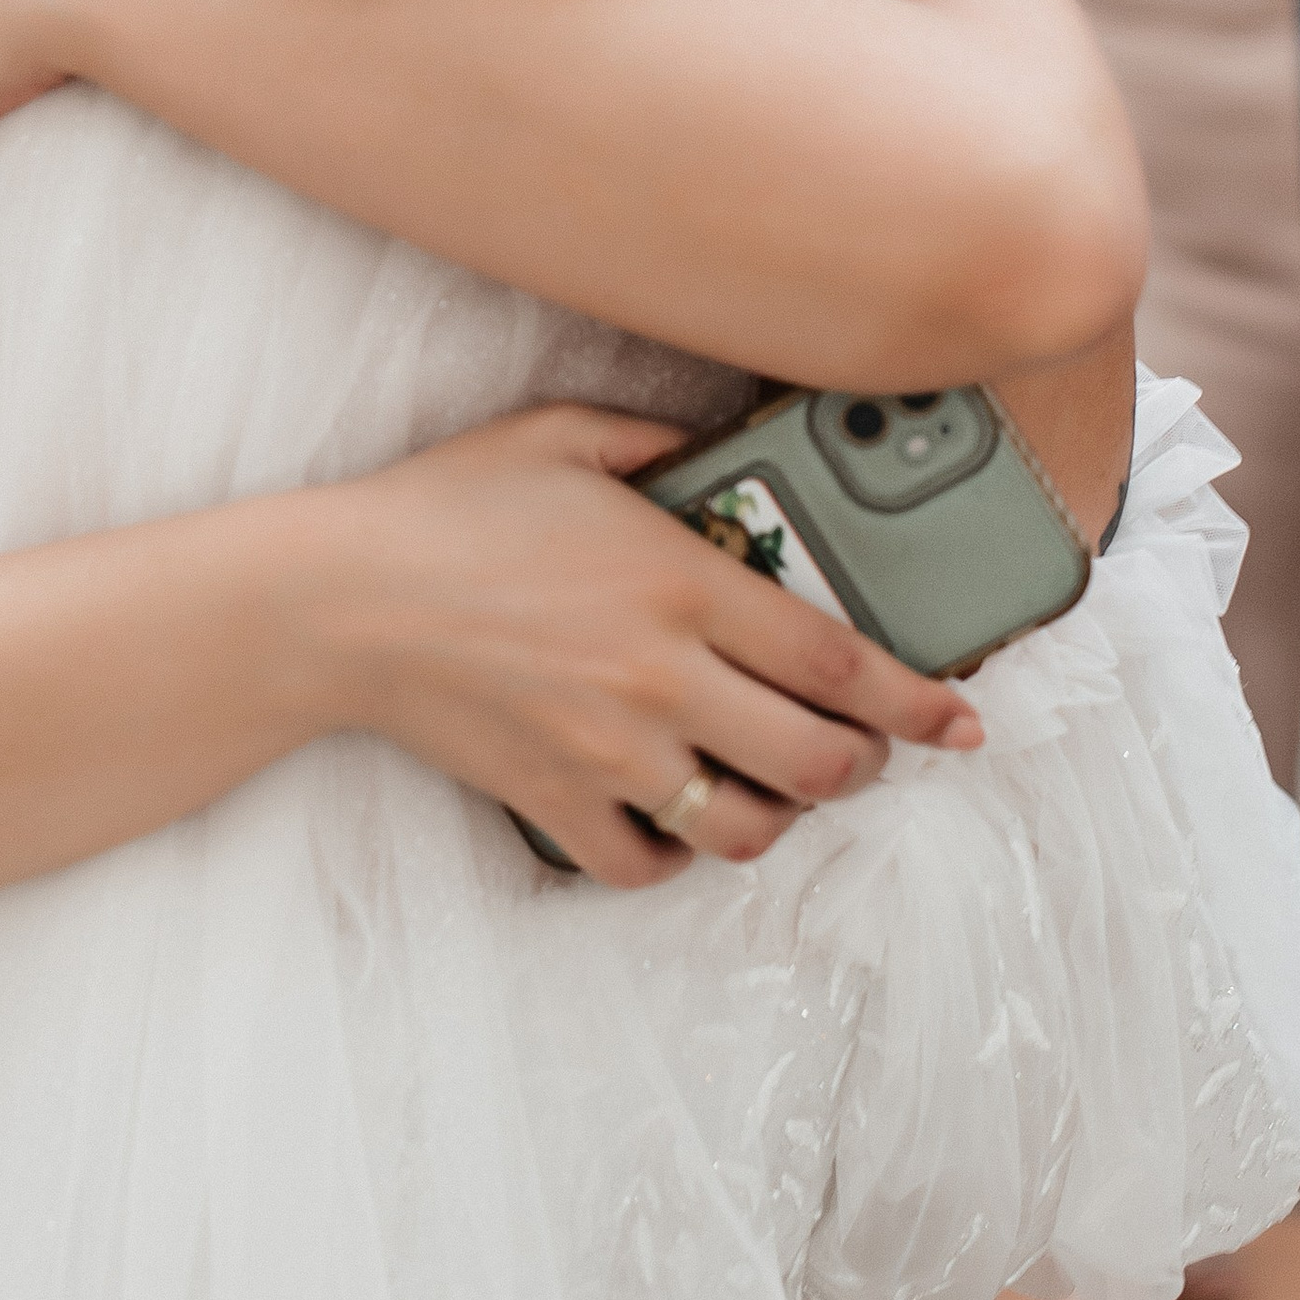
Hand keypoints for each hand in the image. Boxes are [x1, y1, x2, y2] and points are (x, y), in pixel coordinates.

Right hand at [307, 404, 981, 887]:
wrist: (338, 599)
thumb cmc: (448, 507)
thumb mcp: (561, 436)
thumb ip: (659, 439)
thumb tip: (725, 443)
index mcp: (683, 583)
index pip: (843, 664)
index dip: (922, 704)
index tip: (962, 724)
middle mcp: (663, 676)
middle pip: (819, 763)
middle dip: (863, 769)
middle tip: (862, 754)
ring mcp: (610, 749)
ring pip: (747, 827)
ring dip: (778, 816)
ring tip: (771, 786)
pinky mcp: (555, 799)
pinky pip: (647, 862)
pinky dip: (674, 852)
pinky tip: (673, 815)